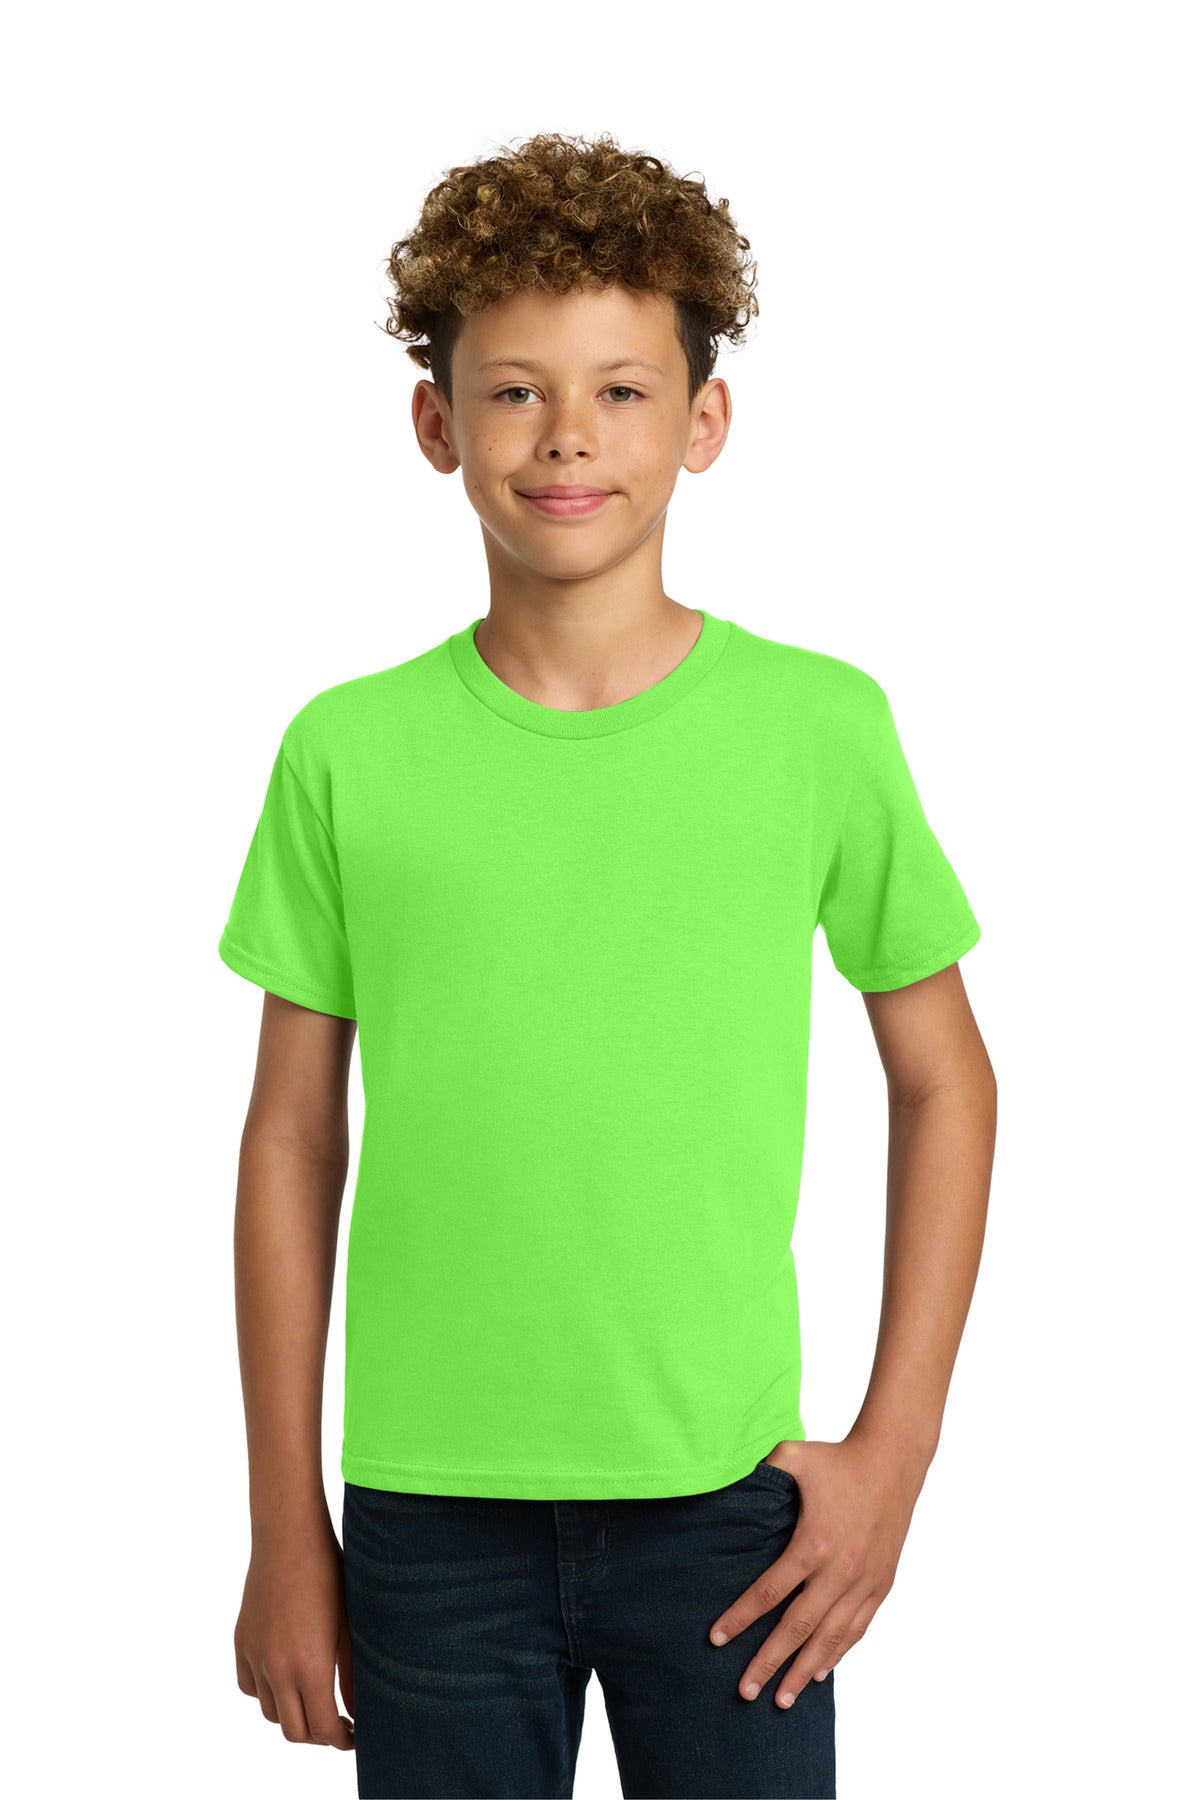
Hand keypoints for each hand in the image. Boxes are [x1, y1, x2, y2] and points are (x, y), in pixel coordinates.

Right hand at [234, 1513, 355, 1748]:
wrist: (290, 1536)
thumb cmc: (330, 1572)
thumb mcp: (351, 1624)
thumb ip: (352, 1673)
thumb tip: (357, 1709)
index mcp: (310, 1666)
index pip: (323, 1729)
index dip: (342, 1740)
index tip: (355, 1735)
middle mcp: (277, 1668)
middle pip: (294, 1731)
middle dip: (318, 1736)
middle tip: (337, 1725)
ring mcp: (255, 1656)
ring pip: (270, 1711)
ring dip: (292, 1715)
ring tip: (313, 1701)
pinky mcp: (242, 1642)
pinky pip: (249, 1686)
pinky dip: (266, 1693)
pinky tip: (285, 1678)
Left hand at [708, 1433, 926, 1707]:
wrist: (893, 1462)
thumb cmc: (837, 1459)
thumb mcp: (792, 1457)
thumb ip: (759, 1472)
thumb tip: (722, 1479)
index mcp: (812, 1543)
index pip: (769, 1593)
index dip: (740, 1618)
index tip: (716, 1639)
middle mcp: (839, 1571)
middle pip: (797, 1629)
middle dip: (768, 1663)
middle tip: (745, 1692)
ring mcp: (863, 1583)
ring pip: (829, 1639)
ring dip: (803, 1671)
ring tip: (782, 1699)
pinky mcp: (881, 1586)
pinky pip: (856, 1630)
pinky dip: (836, 1655)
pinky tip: (819, 1673)